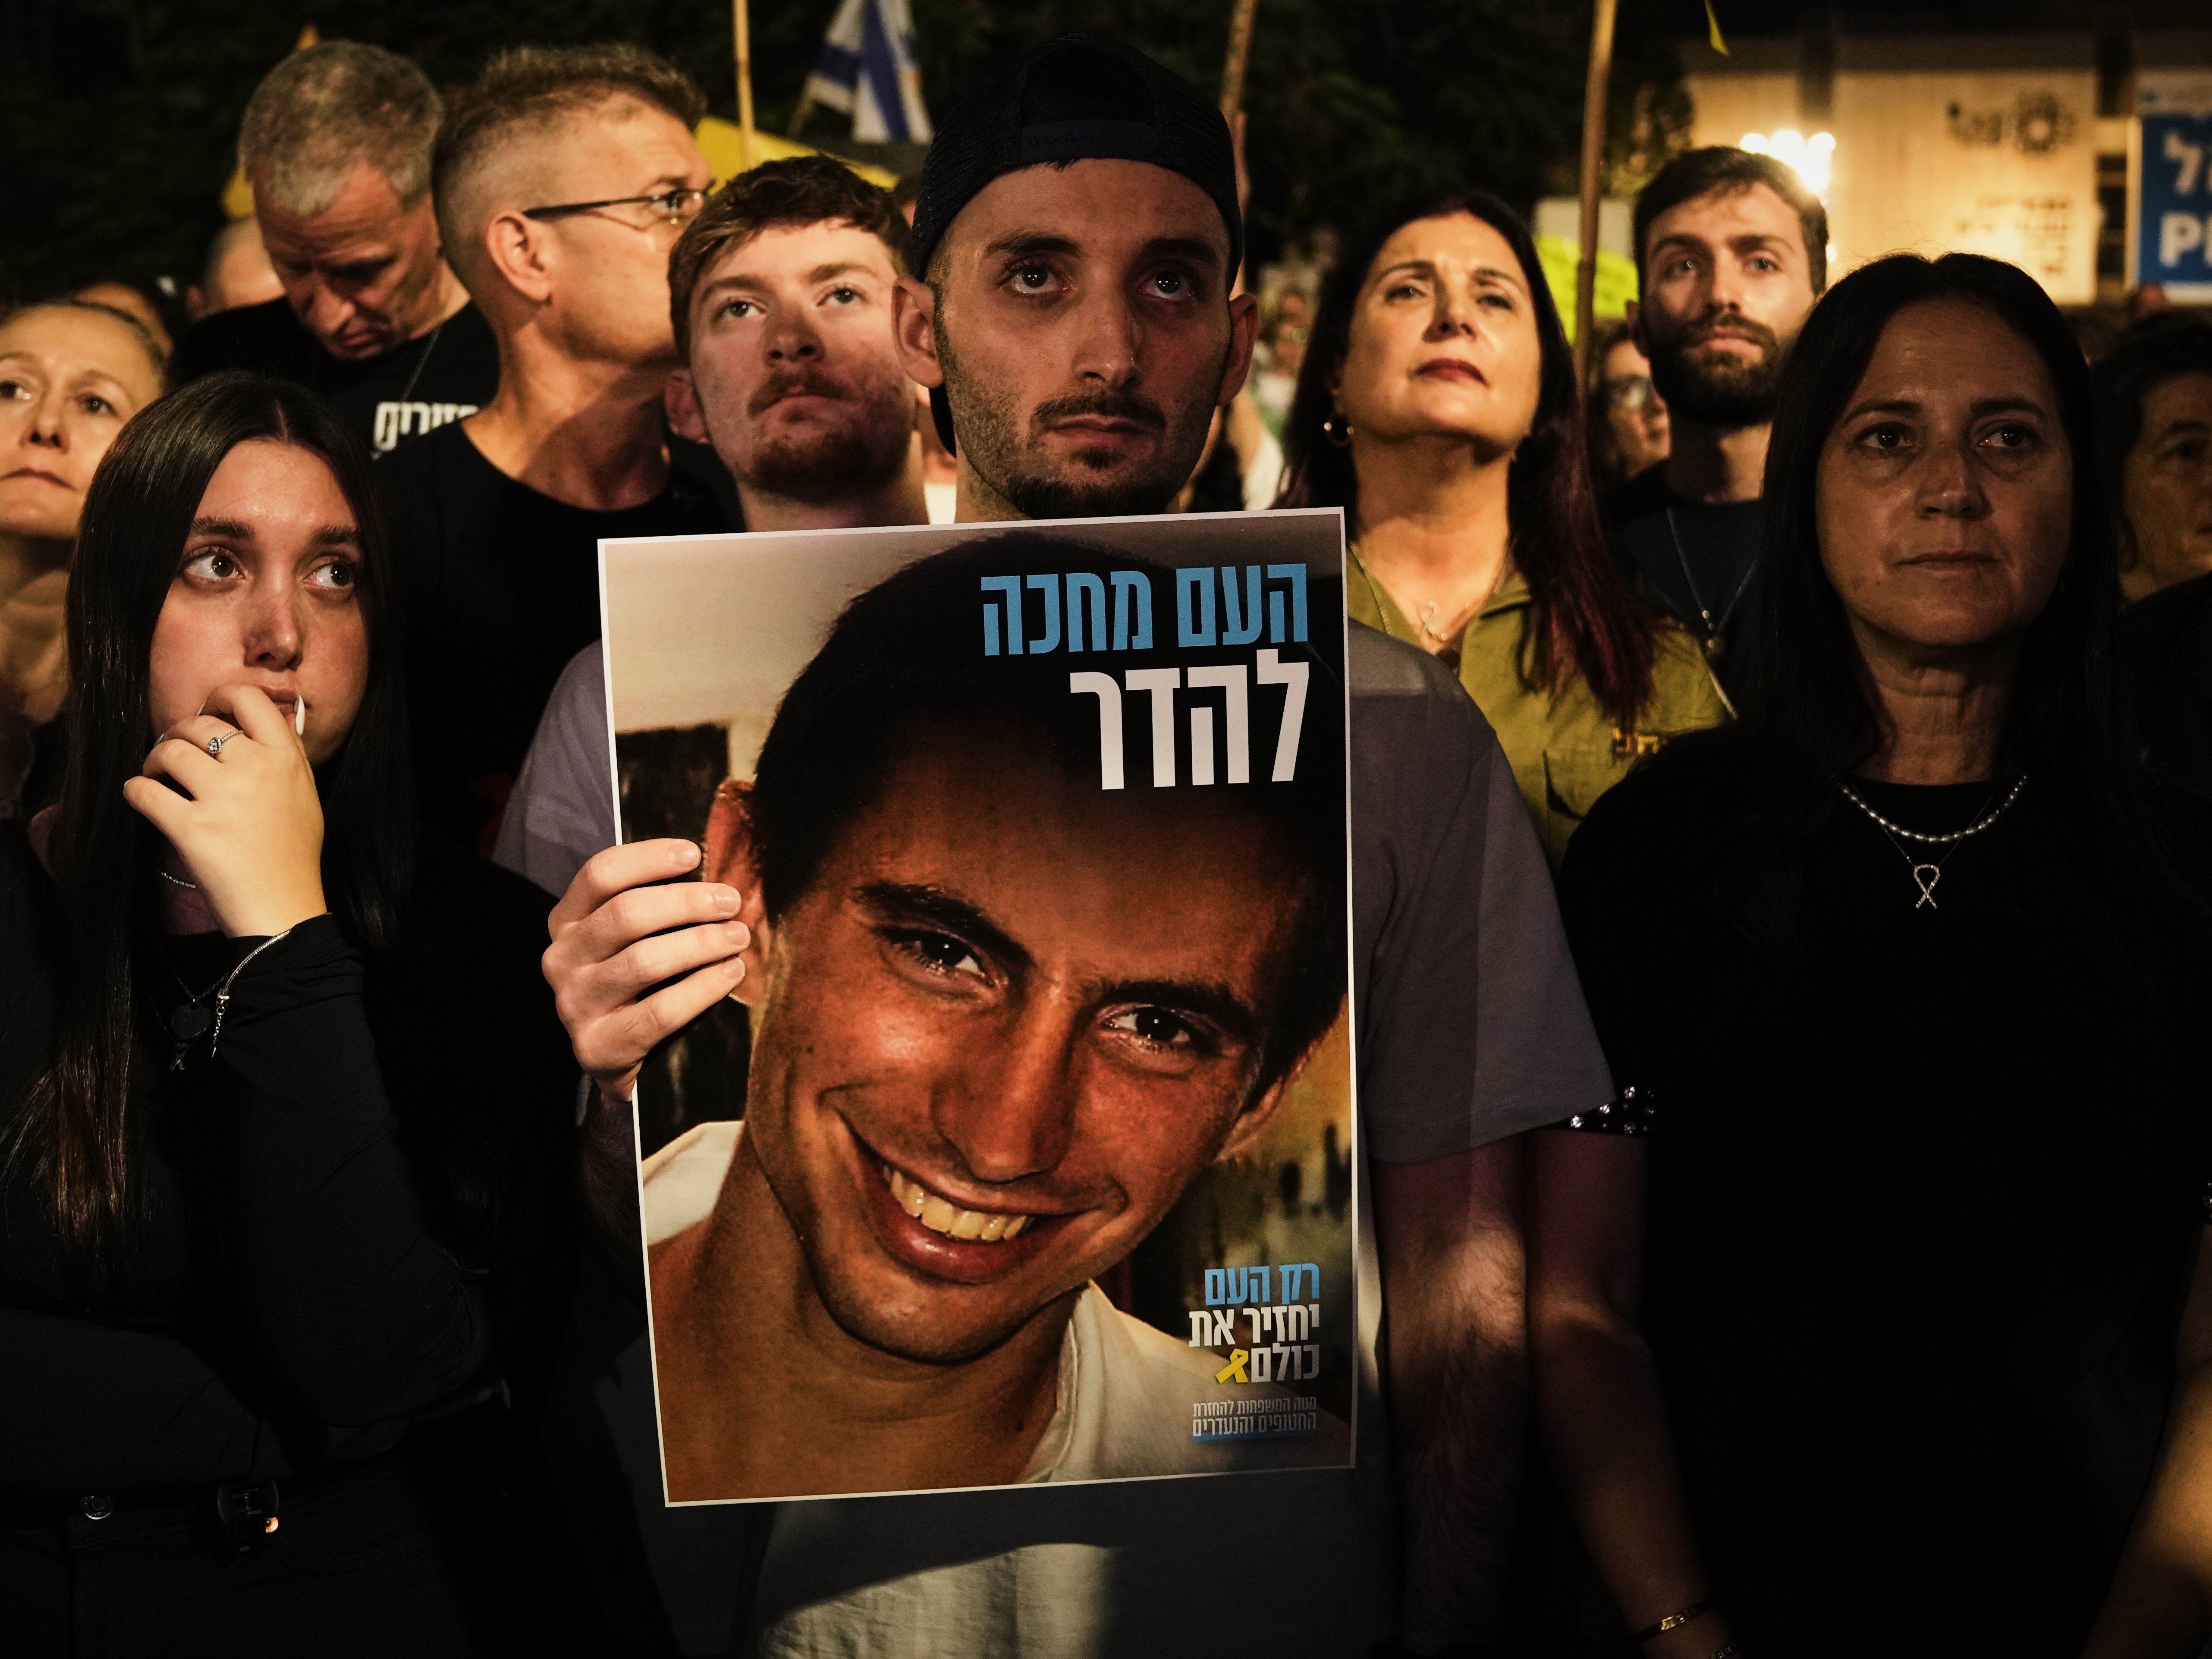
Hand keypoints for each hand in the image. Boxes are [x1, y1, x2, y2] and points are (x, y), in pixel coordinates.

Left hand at [124, 684, 327, 937]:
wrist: (284, 908)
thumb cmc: (295, 856)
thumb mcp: (305, 795)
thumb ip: (284, 757)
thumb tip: (256, 725)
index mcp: (286, 759)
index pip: (248, 699)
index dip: (219, 696)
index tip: (206, 708)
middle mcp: (256, 769)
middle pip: (198, 724)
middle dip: (177, 734)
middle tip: (173, 752)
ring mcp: (222, 798)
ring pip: (169, 751)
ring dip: (154, 760)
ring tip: (156, 775)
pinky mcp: (191, 827)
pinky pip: (144, 791)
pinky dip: (135, 790)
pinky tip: (140, 796)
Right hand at [543, 839, 756, 1100]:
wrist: (617, 1060)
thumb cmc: (637, 986)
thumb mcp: (632, 940)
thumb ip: (655, 906)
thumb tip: (715, 876)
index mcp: (567, 921)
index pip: (600, 874)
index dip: (648, 858)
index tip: (694, 853)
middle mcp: (561, 959)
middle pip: (626, 914)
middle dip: (687, 902)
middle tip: (731, 902)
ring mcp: (574, 1004)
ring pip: (644, 961)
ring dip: (701, 943)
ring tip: (738, 937)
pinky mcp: (597, 1045)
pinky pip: (659, 1011)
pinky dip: (702, 988)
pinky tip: (731, 974)